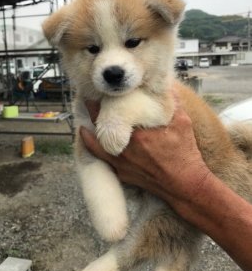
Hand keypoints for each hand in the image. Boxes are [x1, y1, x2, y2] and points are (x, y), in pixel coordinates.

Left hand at [80, 100, 210, 212]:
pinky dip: (96, 149)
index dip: (100, 101)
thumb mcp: (182, 123)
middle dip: (93, 113)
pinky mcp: (122, 174)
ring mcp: (121, 164)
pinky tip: (96, 143)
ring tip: (85, 123)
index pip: (109, 112)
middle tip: (90, 102)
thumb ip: (172, 102)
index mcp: (136, 135)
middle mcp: (124, 150)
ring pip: (93, 145)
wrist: (184, 185)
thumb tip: (166, 86)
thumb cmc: (184, 154)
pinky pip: (102, 159)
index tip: (99, 91)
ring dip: (88, 133)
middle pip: (97, 126)